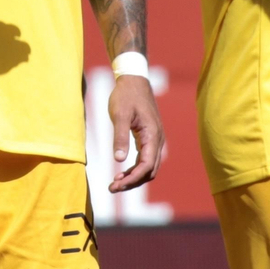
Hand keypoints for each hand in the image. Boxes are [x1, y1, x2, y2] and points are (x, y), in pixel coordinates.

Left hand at [107, 73, 163, 192]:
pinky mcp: (149, 138)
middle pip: (150, 170)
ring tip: (115, 183)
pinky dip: (135, 169)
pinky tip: (121, 171)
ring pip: (149, 167)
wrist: (134, 81)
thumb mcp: (120, 115)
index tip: (115, 185)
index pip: (147, 165)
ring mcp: (155, 139)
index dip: (132, 178)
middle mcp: (157, 140)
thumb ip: (120, 137)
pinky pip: (146, 159)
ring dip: (134, 177)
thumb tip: (119, 160)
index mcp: (152, 135)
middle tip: (112, 188)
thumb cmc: (126, 96)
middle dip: (133, 182)